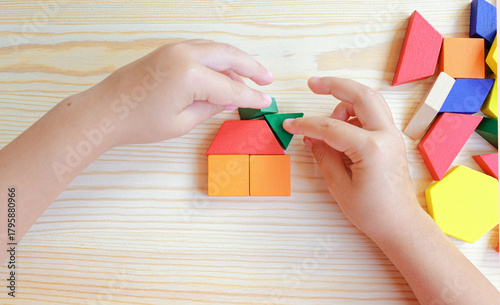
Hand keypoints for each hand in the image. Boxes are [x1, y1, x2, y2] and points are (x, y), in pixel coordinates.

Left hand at [82, 39, 273, 144]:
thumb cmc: (139, 122)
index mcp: (190, 75)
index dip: (250, 97)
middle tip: (267, 79)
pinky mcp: (168, 51)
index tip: (265, 102)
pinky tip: (224, 75)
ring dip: (235, 62)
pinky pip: (201, 51)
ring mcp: (175, 49)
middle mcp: (184, 54)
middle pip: (229, 56)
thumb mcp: (182, 122)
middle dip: (251, 68)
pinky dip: (217, 61)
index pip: (230, 88)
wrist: (106, 111)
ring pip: (216, 50)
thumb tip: (228, 100)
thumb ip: (210, 108)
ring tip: (251, 77)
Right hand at [284, 77, 418, 238]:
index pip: (331, 127)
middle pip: (361, 95)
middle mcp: (386, 135)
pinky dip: (355, 113)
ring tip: (328, 124)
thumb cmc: (371, 211)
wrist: (400, 224)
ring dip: (346, 102)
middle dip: (335, 85)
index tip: (290, 124)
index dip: (307, 124)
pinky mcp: (392, 139)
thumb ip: (324, 156)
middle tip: (313, 83)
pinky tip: (342, 131)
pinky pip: (373, 114)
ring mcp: (392, 135)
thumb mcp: (339, 186)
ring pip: (369, 101)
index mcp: (371, 148)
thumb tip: (311, 138)